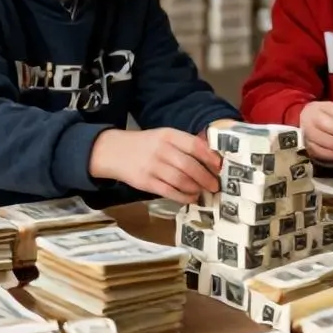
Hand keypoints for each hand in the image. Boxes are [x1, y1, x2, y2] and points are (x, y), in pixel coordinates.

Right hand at [90, 128, 221, 202]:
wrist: (112, 151)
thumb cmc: (145, 145)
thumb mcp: (164, 137)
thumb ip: (185, 145)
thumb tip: (213, 159)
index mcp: (168, 135)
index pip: (194, 145)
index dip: (210, 158)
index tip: (220, 167)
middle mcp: (161, 150)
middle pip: (190, 166)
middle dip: (206, 178)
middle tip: (215, 185)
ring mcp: (152, 166)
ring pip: (181, 180)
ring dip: (196, 188)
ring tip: (203, 191)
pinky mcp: (145, 182)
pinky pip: (169, 192)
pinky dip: (183, 197)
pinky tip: (191, 197)